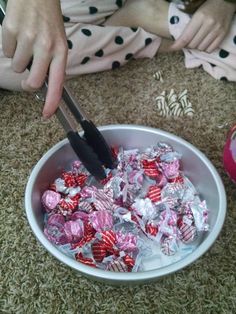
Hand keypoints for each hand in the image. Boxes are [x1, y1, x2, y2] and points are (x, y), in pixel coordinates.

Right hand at [2, 0, 67, 117]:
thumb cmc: (48, 20)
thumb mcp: (59, 42)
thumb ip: (53, 63)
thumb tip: (44, 83)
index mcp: (60, 51)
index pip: (57, 82)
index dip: (52, 101)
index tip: (47, 114)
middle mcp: (45, 47)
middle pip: (32, 82)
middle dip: (28, 82)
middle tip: (28, 74)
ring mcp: (27, 38)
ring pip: (17, 67)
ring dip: (19, 59)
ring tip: (26, 43)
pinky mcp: (11, 30)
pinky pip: (6, 52)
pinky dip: (10, 47)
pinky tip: (18, 35)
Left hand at [171, 0, 235, 52]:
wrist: (225, 2)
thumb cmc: (208, 6)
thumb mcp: (196, 13)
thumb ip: (188, 26)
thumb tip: (179, 41)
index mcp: (200, 17)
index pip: (186, 37)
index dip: (178, 45)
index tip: (172, 48)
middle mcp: (209, 24)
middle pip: (193, 45)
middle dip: (188, 45)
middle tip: (188, 41)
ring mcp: (217, 30)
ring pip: (201, 48)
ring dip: (197, 47)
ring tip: (197, 40)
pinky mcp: (223, 34)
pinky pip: (211, 49)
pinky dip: (205, 48)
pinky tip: (204, 43)